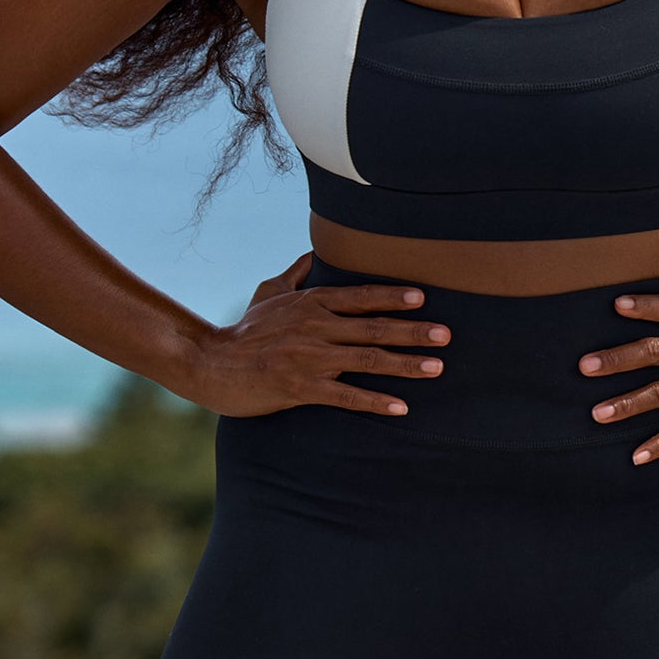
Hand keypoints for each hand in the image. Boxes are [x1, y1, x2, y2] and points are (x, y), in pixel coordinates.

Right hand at [200, 249, 451, 418]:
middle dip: (413, 331)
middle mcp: (315, 327)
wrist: (211, 364)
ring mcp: (310, 358)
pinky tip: (401, 407)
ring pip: (367, 360)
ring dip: (405, 364)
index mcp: (311, 303)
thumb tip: (313, 252)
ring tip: (436, 368)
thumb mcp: (268, 292)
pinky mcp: (301, 388)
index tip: (424, 297)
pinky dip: (375, 401)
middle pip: (374, 328)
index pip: (360, 297)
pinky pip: (346, 396)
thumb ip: (295, 273)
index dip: (393, 296)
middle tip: (447, 335)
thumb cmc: (243, 330)